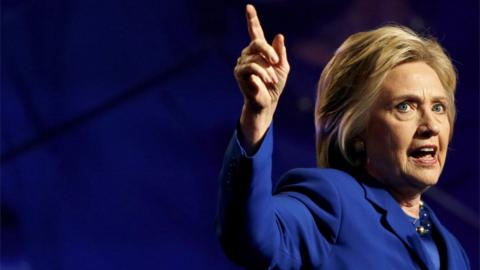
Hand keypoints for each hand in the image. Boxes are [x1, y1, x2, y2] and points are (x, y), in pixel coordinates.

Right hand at [234, 4, 289, 151]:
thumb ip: (280, 53)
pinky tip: (267, 81)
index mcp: (259, 51)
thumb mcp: (283, 68)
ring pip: (255, 56)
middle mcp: (248, 54)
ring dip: (268, 69)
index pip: (254, 31)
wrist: (268, 103)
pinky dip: (262, 73)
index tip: (249, 7)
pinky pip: (251, 66)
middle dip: (268, 51)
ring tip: (272, 80)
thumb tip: (278, 35)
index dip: (252, 19)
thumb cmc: (275, 86)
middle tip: (276, 62)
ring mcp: (242, 63)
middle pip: (257, 42)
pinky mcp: (239, 73)